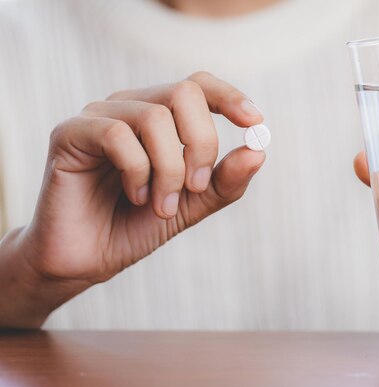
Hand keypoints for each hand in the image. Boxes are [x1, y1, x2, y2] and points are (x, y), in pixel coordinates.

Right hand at [10, 72, 264, 324]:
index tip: (254, 123)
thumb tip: (258, 151)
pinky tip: (135, 197)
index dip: (230, 97)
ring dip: (169, 170)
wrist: (88, 259)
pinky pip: (117, 134)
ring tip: (162, 205)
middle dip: (202, 144)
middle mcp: (131, 107)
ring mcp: (98, 116)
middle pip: (184, 93)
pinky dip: (137, 171)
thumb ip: (225, 180)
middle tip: (196, 187)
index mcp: (161, 117)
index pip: (198, 85)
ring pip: (154, 117)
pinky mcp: (69, 133)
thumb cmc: (137, 226)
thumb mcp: (194, 205)